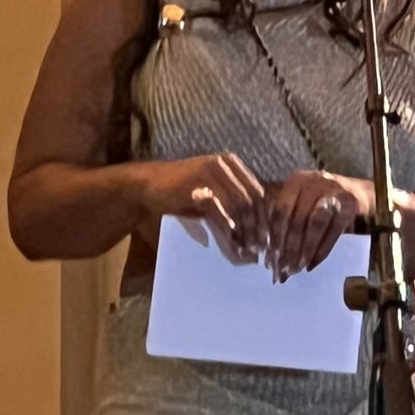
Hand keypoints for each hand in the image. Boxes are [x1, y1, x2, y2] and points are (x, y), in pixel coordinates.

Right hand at [138, 151, 267, 261]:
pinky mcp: (195, 185)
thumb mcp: (213, 196)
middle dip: (257, 227)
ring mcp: (209, 171)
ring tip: (246, 251)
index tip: (266, 240)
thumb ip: (233, 205)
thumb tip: (257, 233)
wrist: (147, 185)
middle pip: (251, 199)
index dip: (264, 218)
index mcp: (232, 164)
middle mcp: (224, 163)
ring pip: (238, 204)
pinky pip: (218, 210)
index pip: (257, 192)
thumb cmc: (181, 193)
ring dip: (244, 230)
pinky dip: (226, 230)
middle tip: (258, 250)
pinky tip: (230, 245)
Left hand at [262, 168, 372, 279]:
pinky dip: (321, 250)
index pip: (280, 211)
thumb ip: (287, 224)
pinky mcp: (350, 204)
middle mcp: (314, 182)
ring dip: (304, 250)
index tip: (270, 260)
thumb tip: (271, 257)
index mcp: (297, 181)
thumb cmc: (325, 204)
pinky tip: (312, 265)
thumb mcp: (304, 204)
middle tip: (284, 270)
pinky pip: (333, 231)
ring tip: (297, 269)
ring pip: (314, 224)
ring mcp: (334, 191)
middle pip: (296, 219)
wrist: (362, 195)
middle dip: (289, 248)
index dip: (275, 238)